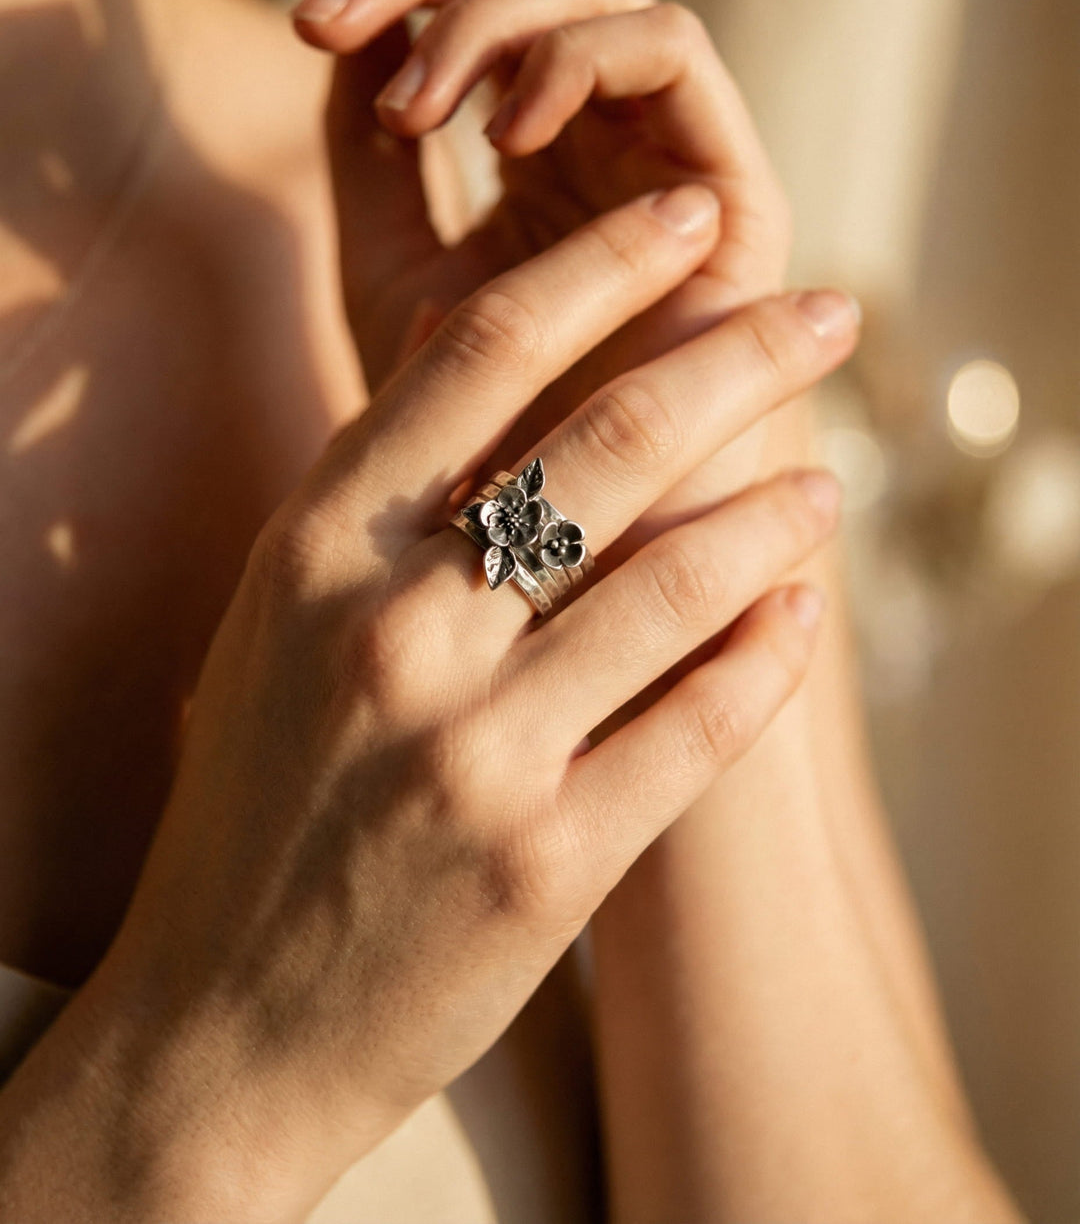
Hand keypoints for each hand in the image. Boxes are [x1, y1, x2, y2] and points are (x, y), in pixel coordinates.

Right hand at [91, 189, 856, 1218]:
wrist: (224, 1023)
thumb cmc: (257, 803)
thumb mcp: (274, 618)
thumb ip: (370, 483)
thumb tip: (453, 327)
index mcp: (315, 549)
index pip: (483, 353)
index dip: (605, 266)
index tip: (690, 221)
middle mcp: (392, 633)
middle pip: (611, 443)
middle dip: (742, 356)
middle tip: (829, 315)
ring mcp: (473, 754)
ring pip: (676, 582)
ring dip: (776, 514)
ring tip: (824, 478)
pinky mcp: (547, 864)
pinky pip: (696, 728)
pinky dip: (767, 659)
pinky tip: (803, 613)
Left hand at [292, 0, 788, 429]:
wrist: (559, 548)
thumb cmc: (471, 428)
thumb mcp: (388, 265)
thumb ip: (368, 148)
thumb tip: (354, 27)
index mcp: (540, 139)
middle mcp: (611, 130)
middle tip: (327, 25)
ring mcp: (670, 153)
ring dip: (490, 18)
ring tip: (416, 115)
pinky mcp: (732, 191)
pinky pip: (671, 54)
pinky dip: (578, 59)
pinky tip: (502, 132)